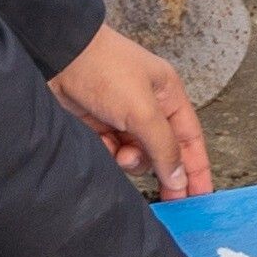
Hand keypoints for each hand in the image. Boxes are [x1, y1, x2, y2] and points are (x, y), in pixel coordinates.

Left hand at [50, 23, 211, 200]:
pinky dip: (110, 154)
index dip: (197, 168)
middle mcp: (148, 106)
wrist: (56, 58)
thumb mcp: (142, 109)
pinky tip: (103, 145)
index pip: (190, 138)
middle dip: (162, 170)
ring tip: (121, 154)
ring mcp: (123, 117)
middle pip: (164, 151)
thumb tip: (179, 178)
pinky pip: (113, 152)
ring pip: (138, 155)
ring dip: (131, 160)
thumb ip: (164, 146)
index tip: (200, 198)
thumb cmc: (103, 68)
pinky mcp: (100, 126)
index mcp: (168, 94)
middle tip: (166, 197)